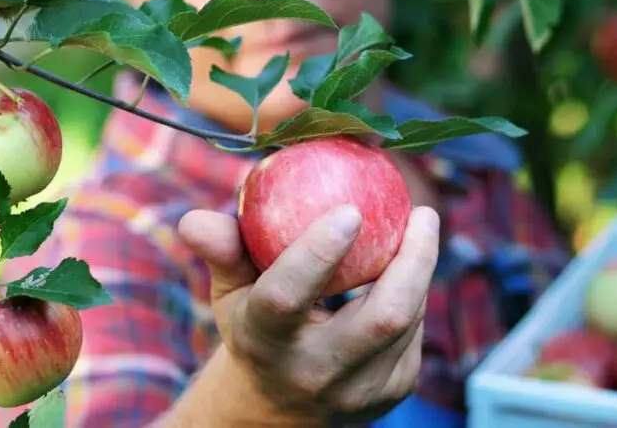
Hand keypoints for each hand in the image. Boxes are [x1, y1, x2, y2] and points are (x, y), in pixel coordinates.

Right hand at [178, 203, 439, 423]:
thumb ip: (221, 250)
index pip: (288, 296)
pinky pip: (414, 334)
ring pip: (406, 322)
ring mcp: (358, 390)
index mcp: (265, 340)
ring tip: (421, 226)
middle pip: (381, 317)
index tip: (349, 209)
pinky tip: (412, 263)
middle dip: (412, 261)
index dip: (318, 252)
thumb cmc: (254, 323)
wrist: (277, 407)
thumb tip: (194, 219)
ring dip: (419, 270)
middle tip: (422, 213)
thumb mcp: (230, 291)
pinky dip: (415, 294)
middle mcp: (313, 372)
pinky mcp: (392, 392)